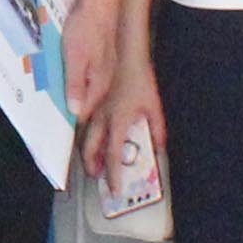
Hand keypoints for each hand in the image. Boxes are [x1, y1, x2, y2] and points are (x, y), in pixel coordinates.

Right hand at [81, 53, 163, 195]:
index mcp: (119, 121)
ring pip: (83, 137)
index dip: (114, 175)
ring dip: (86, 153)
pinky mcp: (91, 102)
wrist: (125, 54)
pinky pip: (83, 123)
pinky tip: (88, 139)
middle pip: (90, 149)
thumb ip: (157, 129)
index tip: (115, 188)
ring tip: (92, 163)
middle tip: (96, 177)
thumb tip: (159, 149)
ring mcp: (94, 109)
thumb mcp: (154, 106)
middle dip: (92, 166)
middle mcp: (102, 118)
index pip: (114, 155)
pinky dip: (84, 136)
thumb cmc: (140, 79)